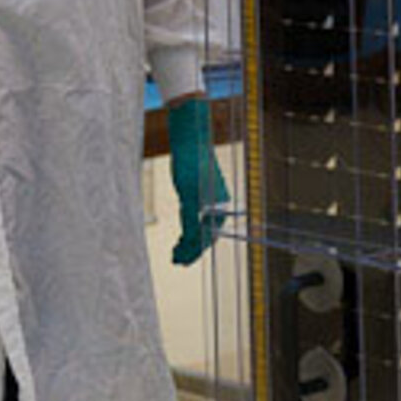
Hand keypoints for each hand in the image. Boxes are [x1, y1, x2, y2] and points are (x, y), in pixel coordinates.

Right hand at [167, 96, 228, 267]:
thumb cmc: (192, 159)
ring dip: (188, 250)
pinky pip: (192, 225)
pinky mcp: (194, 197)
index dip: (202, 246)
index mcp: (223, 201)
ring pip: (200, 234)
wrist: (190, 138)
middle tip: (181, 262)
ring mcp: (207, 201)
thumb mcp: (195, 186)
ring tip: (176, 259)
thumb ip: (195, 203)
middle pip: (209, 236)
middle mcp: (220, 203)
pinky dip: (185, 241)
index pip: (214, 230)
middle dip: (194, 252)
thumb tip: (191, 221)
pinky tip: (177, 248)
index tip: (190, 255)